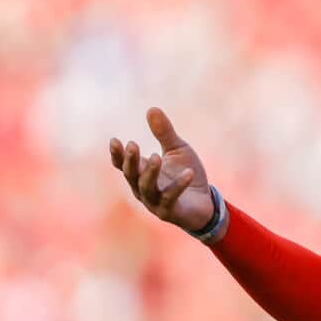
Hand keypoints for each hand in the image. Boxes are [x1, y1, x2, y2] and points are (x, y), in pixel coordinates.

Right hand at [109, 107, 213, 231]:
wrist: (205, 202)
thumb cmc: (186, 174)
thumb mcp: (177, 149)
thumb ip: (164, 133)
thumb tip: (151, 108)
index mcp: (142, 174)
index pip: (124, 165)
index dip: (118, 154)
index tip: (115, 140)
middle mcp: (143, 189)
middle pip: (132, 175)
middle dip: (131, 160)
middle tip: (133, 144)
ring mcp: (155, 202)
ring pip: (146, 188)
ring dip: (150, 172)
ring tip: (156, 156)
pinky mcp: (170, 211)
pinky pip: (171, 198)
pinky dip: (179, 185)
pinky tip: (189, 173)